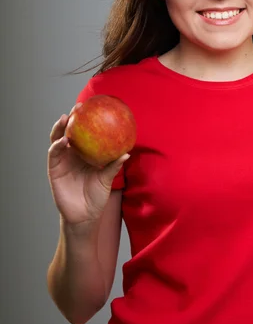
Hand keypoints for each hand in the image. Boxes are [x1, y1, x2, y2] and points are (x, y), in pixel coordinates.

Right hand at [47, 106, 128, 228]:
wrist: (85, 216)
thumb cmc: (96, 197)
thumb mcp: (107, 179)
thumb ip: (114, 166)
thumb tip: (127, 152)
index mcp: (85, 154)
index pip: (84, 134)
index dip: (87, 121)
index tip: (93, 107)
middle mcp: (72, 155)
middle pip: (69, 132)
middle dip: (72, 118)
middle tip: (78, 107)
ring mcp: (61, 161)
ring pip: (57, 139)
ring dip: (60, 128)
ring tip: (66, 119)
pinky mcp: (54, 169)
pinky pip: (54, 154)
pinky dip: (57, 145)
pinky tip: (64, 140)